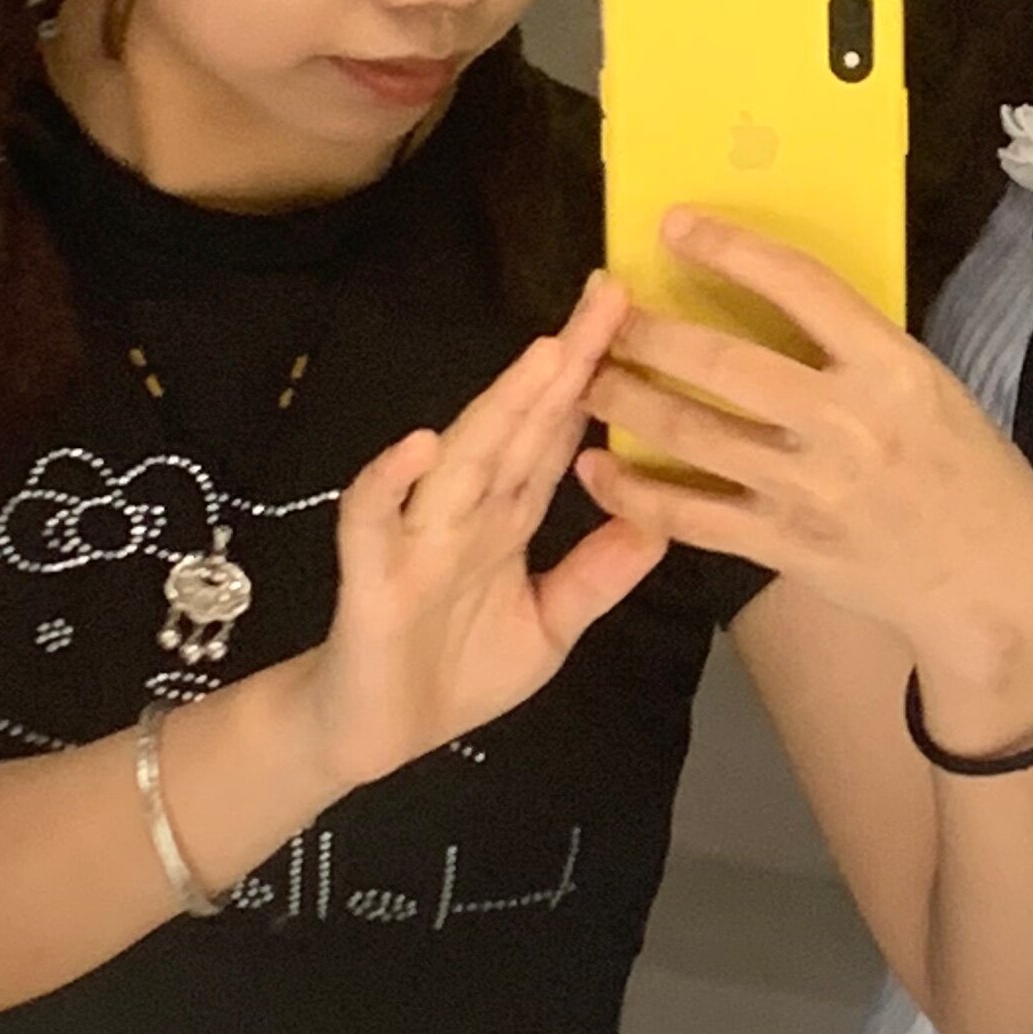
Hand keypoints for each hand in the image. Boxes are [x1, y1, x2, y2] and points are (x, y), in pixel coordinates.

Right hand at [298, 275, 664, 795]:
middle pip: (520, 427)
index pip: (559, 438)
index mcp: (510, 519)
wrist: (371, 736)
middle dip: (563, 365)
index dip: (596, 382)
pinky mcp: (371, 577)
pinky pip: (373, 520)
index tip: (638, 322)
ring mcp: (417, 538)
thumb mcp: (549, 627)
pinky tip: (421, 445)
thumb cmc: (453, 673)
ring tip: (546, 354)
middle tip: (608, 297)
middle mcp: (467, 513)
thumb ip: (596, 577)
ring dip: (500, 406)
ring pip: (463, 459)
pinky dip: (390, 481)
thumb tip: (662, 523)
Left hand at [576, 215, 1032, 747]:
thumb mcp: (931, 388)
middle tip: (603, 314)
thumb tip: (775, 305)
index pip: (799, 286)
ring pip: (692, 434)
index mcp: (892, 368)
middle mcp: (846, 423)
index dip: (729, 249)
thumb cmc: (969, 474)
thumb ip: (857, 353)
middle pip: (721, 362)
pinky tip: (599, 469)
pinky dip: (634, 492)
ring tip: (586, 379)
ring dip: (627, 402)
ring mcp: (810, 490)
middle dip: (648, 333)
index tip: (674, 226)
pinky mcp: (785, 548)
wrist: (995, 586)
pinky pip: (690, 515)